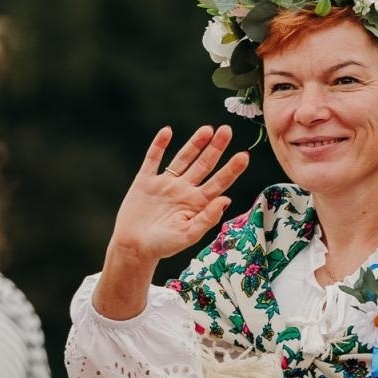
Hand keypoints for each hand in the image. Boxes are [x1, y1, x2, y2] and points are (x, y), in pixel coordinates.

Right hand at [108, 126, 248, 263]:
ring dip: (194, 143)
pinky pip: (153, 160)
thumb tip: (227, 200)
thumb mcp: (188, 235)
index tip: (244, 156)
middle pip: (204, 165)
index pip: (219, 183)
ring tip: (207, 129)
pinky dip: (159, 146)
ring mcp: (165, 184)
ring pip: (183, 159)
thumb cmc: (163, 246)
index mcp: (197, 203)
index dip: (231, 169)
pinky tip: (167, 132)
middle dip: (216, 148)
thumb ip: (207, 218)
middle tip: (227, 131)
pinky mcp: (145, 182)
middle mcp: (184, 190)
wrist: (133, 248)